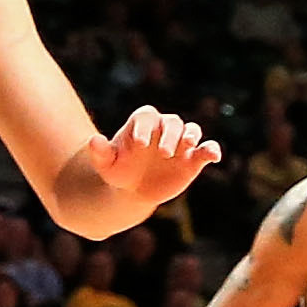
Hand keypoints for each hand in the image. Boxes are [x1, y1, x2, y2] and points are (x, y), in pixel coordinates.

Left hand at [86, 105, 220, 208]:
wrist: (133, 189)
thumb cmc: (119, 171)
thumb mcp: (107, 164)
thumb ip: (100, 152)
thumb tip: (92, 140)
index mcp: (143, 124)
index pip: (147, 117)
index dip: (144, 127)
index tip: (139, 143)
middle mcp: (164, 128)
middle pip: (172, 122)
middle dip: (170, 135)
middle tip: (164, 153)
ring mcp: (180, 142)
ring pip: (191, 130)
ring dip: (191, 136)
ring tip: (188, 146)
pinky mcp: (193, 158)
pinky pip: (206, 149)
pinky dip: (212, 149)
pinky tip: (214, 156)